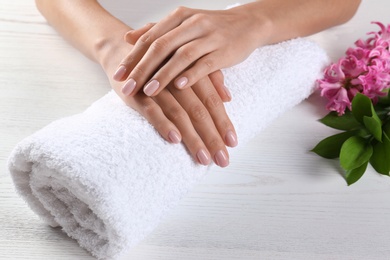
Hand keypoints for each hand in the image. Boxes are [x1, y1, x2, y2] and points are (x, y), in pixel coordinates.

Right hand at [103, 40, 237, 166]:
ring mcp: (156, 87)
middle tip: (223, 160)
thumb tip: (228, 97)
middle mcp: (177, 80)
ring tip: (203, 158)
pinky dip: (163, 124)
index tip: (233, 143)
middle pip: (199, 111)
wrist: (121, 50)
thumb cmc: (160, 63)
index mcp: (191, 73)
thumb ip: (209, 79)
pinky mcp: (136, 94)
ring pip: (179, 114)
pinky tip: (175, 139)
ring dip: (193, 138)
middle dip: (212, 137)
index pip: (212, 101)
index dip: (223, 122)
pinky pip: (151, 111)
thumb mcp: (185, 67)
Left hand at [112, 5, 263, 96]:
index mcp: (178, 18)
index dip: (132, 57)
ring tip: (148, 91)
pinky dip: (192, 75)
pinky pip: (206, 64)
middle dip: (141, 69)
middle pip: (161, 47)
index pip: (149, 38)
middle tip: (127, 87)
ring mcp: (209, 36)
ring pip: (181, 56)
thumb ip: (156, 31)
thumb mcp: (183, 25)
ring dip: (163, 74)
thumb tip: (128, 37)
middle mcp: (191, 24)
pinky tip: (179, 86)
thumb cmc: (210, 28)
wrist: (248, 24)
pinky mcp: (224, 50)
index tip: (117, 75)